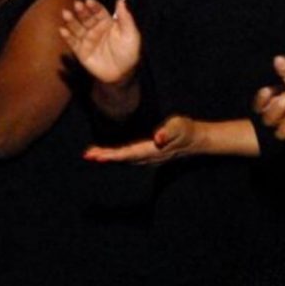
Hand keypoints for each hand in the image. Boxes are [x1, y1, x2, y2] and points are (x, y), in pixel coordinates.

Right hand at [60, 0, 140, 84]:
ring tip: (66, 14)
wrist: (122, 73)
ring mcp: (87, 39)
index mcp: (107, 23)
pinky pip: (72, 42)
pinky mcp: (80, 51)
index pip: (99, 12)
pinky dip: (67, 36)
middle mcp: (95, 29)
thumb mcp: (131, 34)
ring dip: (71, 21)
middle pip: (86, 17)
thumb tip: (120, 0)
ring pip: (77, 27)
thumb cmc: (129, 52)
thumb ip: (125, 17)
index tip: (89, 1)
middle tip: (77, 5)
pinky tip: (63, 30)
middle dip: (81, 11)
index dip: (94, 6)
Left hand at [83, 115, 202, 163]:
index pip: (128, 153)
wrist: (197, 139)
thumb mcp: (179, 126)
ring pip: (124, 159)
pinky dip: (116, 156)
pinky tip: (109, 153)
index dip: (112, 155)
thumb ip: (168, 131)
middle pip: (123, 158)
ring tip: (92, 155)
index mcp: (152, 150)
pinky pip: (128, 157)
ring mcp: (148, 157)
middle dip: (105, 157)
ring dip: (109, 157)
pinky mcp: (148, 154)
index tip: (97, 156)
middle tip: (87, 155)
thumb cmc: (187, 130)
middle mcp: (148, 157)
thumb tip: (158, 138)